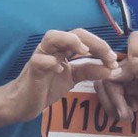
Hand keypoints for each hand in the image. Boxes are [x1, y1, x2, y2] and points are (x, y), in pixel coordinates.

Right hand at [0, 27, 122, 123]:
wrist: (23, 103)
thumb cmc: (46, 87)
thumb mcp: (73, 78)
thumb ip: (89, 71)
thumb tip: (111, 68)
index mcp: (63, 49)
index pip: (84, 38)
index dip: (101, 46)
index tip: (114, 60)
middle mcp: (52, 48)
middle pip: (73, 33)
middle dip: (93, 42)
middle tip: (108, 56)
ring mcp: (40, 57)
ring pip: (52, 37)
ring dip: (70, 41)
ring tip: (84, 51)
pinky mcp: (32, 70)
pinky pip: (39, 60)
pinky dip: (50, 62)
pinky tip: (60, 70)